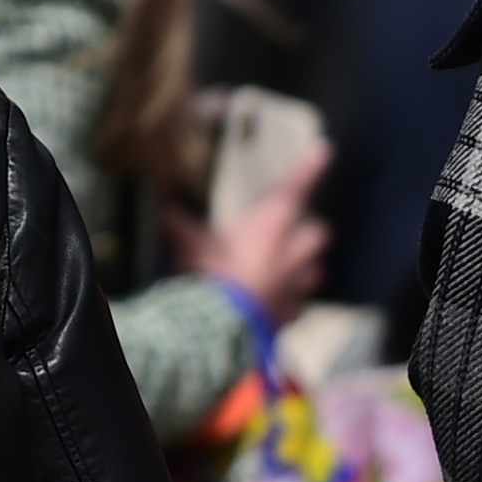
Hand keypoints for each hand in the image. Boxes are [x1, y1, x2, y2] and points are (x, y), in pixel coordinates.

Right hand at [181, 152, 329, 315]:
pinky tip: (276, 302)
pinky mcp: (292, 315)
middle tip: (295, 228)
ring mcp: (297, 287)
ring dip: (305, 266)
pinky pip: (299, 305)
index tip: (323, 150)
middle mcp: (293, 255)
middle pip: (319, 232)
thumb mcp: (189, 244)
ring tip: (287, 267)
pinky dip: (291, 302)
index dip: (309, 169)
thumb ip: (175, 219)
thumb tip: (158, 192)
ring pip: (316, 270)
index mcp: (271, 228)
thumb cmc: (210, 280)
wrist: (225, 331)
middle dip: (310, 229)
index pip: (295, 190)